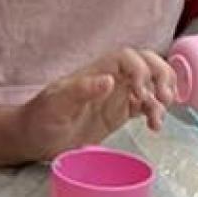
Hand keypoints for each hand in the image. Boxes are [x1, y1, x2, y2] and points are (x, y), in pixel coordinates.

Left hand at [15, 47, 177, 158]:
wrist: (33, 139)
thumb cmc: (39, 119)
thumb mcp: (56, 104)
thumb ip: (81, 90)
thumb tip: (109, 80)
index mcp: (95, 72)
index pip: (127, 57)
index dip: (141, 69)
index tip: (141, 92)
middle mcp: (110, 79)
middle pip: (147, 64)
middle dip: (162, 76)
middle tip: (164, 98)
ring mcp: (117, 97)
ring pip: (151, 85)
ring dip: (162, 96)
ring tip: (157, 119)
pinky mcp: (119, 114)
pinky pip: (146, 106)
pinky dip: (156, 112)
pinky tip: (154, 126)